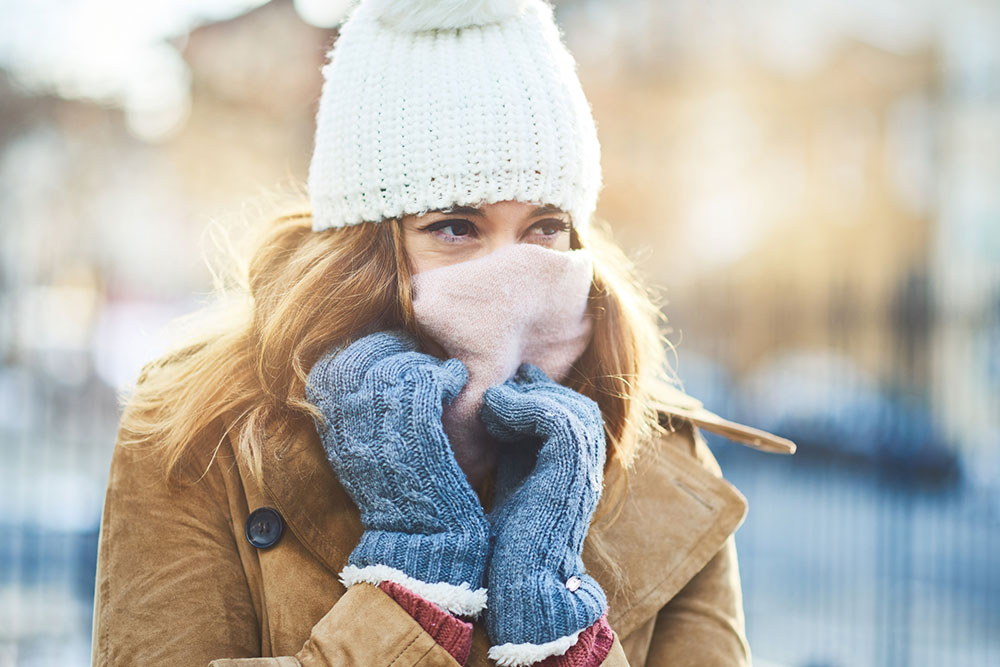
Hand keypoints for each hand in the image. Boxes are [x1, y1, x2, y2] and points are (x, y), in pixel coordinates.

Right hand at [305, 329, 489, 616]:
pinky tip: (455, 380)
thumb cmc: (401, 497)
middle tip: (418, 352)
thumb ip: (357, 414)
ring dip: (423, 362)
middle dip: (393, 347)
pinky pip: (427, 382)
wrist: (421, 544)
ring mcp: (381, 430)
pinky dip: (445, 374)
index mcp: (332, 429)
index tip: (390, 350)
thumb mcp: (362, 455)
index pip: (336, 364)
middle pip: (364, 357)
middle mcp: (348, 426)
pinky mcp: (418, 435)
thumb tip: (369, 370)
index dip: (364, 349)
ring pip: (398, 367)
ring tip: (439, 373)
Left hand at [478, 363, 607, 663]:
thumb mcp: (510, 485)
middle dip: (539, 392)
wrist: (519, 586)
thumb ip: (513, 454)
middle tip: (502, 387)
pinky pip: (557, 419)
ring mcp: (585, 471)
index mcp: (574, 474)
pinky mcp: (572, 472)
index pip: (571, 419)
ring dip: (528, 398)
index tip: (504, 389)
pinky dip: (524, 407)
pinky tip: (494, 412)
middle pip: (578, 408)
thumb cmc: (506, 549)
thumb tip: (494, 417)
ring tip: (492, 402)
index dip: (539, 398)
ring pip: (572, 408)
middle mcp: (587, 471)